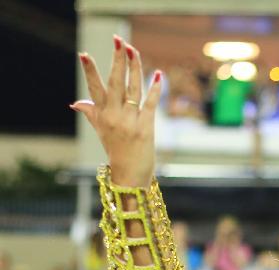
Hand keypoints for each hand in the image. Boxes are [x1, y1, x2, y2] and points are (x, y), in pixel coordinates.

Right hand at [71, 36, 161, 187]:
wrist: (129, 177)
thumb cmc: (116, 152)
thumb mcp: (101, 132)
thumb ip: (91, 114)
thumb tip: (76, 103)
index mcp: (102, 116)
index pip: (94, 89)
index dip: (89, 72)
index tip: (84, 54)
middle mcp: (115, 117)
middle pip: (115, 83)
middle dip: (117, 60)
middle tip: (118, 40)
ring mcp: (130, 122)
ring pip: (133, 89)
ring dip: (134, 68)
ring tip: (133, 49)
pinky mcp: (146, 128)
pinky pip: (150, 104)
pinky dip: (155, 90)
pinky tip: (158, 75)